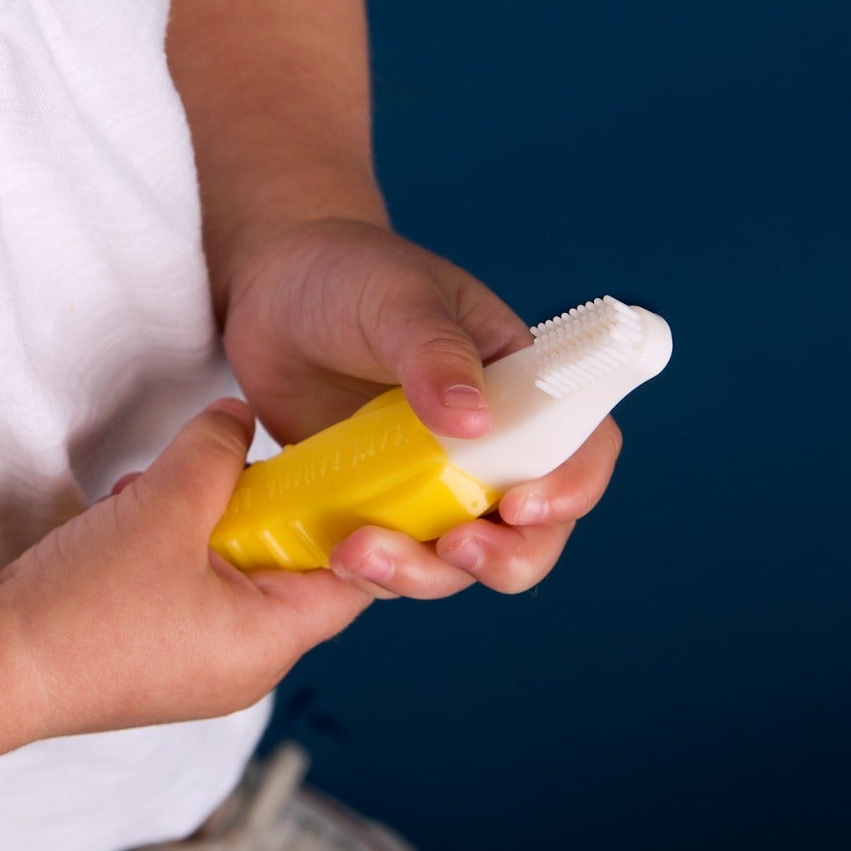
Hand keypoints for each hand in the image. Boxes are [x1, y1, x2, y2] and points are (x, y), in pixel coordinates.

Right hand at [0, 400, 371, 737]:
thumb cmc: (83, 608)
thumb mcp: (164, 506)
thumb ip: (214, 451)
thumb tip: (238, 418)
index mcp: (268, 644)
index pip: (351, 580)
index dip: (349, 518)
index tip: (333, 467)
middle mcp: (244, 668)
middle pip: (285, 569)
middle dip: (251, 507)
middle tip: (220, 470)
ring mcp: (197, 669)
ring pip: (229, 573)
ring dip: (196, 522)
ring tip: (151, 497)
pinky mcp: (154, 660)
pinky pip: (187, 591)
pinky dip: (165, 550)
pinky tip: (123, 524)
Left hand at [219, 218, 622, 599]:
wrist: (270, 289)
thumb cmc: (350, 275)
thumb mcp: (398, 299)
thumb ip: (436, 352)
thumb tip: (475, 421)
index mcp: (519, 388)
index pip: (580, 448)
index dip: (569, 488)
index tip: (519, 506)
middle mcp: (487, 447)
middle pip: (529, 531)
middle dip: (504, 558)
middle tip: (452, 552)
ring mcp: (428, 482)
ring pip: (456, 559)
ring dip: (423, 574)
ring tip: (363, 554)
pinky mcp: (374, 504)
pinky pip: (391, 556)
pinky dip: (372, 571)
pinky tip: (336, 556)